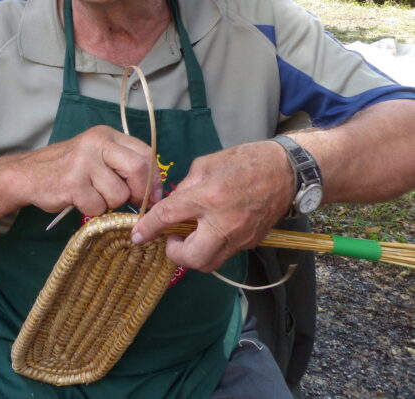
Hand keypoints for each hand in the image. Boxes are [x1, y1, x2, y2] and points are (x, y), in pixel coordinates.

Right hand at [15, 125, 161, 216]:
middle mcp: (96, 143)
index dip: (154, 179)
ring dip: (110, 204)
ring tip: (93, 196)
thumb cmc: (68, 168)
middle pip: (137, 170)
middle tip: (131, 203)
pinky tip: (79, 200)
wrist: (28, 174)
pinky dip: (92, 210)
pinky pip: (98, 206)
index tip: (154, 195)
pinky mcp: (72, 183)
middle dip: (139, 193)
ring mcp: (83, 162)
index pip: (145, 153)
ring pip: (119, 195)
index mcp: (106, 135)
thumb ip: (123, 164)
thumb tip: (156, 189)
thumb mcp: (97, 155)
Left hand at [131, 140, 293, 271]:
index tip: (138, 235)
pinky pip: (224, 254)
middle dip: (175, 253)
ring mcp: (240, 236)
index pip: (168, 218)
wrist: (287, 171)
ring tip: (189, 236)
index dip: (148, 228)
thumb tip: (170, 203)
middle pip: (192, 258)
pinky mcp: (250, 242)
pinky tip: (209, 231)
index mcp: (208, 197)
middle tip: (171, 238)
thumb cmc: (245, 161)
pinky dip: (210, 248)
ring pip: (209, 263)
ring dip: (193, 255)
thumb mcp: (206, 165)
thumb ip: (185, 187)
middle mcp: (224, 223)